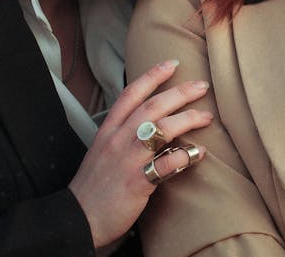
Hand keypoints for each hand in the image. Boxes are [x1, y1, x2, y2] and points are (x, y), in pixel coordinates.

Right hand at [68, 59, 211, 248]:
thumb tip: (150, 119)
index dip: (152, 76)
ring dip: (188, 118)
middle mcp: (118, 139)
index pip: (131, 94)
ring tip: (207, 116)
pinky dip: (185, 156)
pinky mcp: (137, 182)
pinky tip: (199, 152)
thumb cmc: (94, 184)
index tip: (172, 63)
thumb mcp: (102, 149)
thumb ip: (122, 131)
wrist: (77, 219)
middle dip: (180, 92)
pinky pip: (166, 164)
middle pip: (153, 106)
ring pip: (161, 128)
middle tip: (202, 86)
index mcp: (108, 130)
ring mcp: (128, 160)